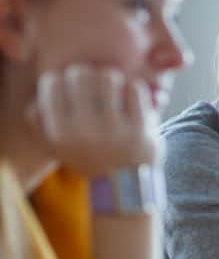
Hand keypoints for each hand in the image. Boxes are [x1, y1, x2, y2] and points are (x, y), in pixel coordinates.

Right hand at [27, 65, 160, 177]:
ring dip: (111, 78)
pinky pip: (135, 88)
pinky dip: (132, 87)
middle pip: (80, 74)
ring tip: (112, 87)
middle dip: (87, 74)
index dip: (62, 77)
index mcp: (59, 132)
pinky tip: (130, 96)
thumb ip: (38, 121)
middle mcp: (84, 129)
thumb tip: (37, 97)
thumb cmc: (88, 158)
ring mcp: (115, 128)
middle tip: (93, 83)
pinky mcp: (140, 127)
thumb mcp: (54, 146)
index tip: (70, 85)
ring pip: (108, 77)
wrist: (123, 185)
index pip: (52, 82)